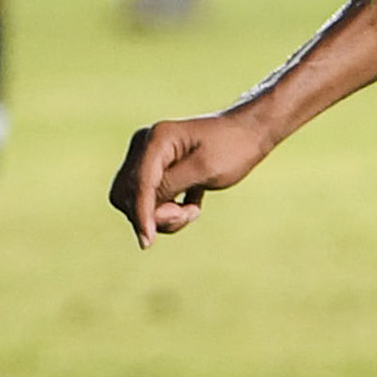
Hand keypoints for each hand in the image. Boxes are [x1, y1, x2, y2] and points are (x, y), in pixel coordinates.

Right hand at [109, 112, 272, 244]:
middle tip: (186, 214)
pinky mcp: (158, 170)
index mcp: (156, 140)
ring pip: (138, 201)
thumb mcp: (203, 169)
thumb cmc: (232, 148)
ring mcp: (149, 158)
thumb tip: (142, 207)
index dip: (141, 214)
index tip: (147, 242)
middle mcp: (145, 146)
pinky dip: (169, 210)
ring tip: (193, 210)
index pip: (138, 184)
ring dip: (164, 214)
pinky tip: (193, 205)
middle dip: (154, 213)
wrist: (249, 134)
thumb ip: (170, 186)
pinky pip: (150, 200)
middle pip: (127, 195)